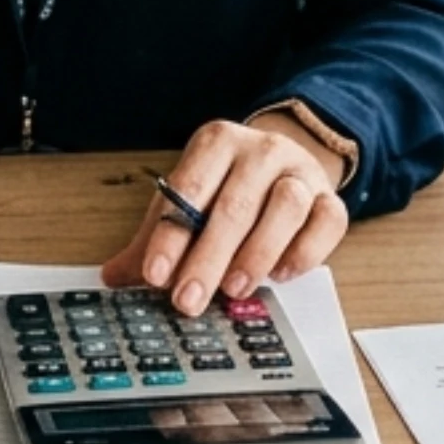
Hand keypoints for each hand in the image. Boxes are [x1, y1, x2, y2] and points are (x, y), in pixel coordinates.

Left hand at [100, 117, 348, 316]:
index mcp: (217, 143)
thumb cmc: (227, 189)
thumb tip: (112, 277)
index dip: (171, 234)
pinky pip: (327, 221)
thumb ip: (154, 239)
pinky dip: (305, 251)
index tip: (154, 274)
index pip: (189, 186)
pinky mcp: (331, 198)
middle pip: (235, 204)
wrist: (285, 164)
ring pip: (286, 206)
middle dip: (208, 257)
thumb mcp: (187, 203)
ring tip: (234, 288)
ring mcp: (301, 172)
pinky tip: (281, 275)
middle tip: (188, 300)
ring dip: (258, 252)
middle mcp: (261, 150)